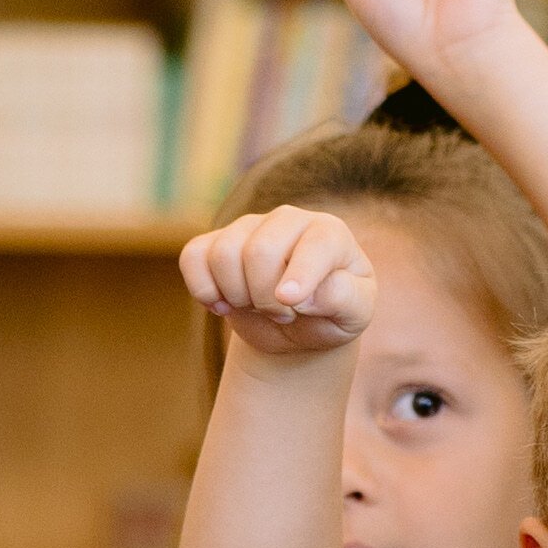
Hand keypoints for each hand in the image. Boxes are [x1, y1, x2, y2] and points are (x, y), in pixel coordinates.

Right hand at [181, 205, 376, 363]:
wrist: (298, 327)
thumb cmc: (332, 315)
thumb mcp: (354, 315)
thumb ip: (343, 299)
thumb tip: (306, 295)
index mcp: (329, 233)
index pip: (314, 244)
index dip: (300, 275)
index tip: (291, 303)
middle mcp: (287, 220)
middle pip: (259, 251)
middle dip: (265, 297)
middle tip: (284, 314)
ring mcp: (248, 227)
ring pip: (223, 255)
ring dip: (237, 296)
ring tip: (258, 307)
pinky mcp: (215, 242)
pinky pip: (192, 257)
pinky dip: (203, 290)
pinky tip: (224, 304)